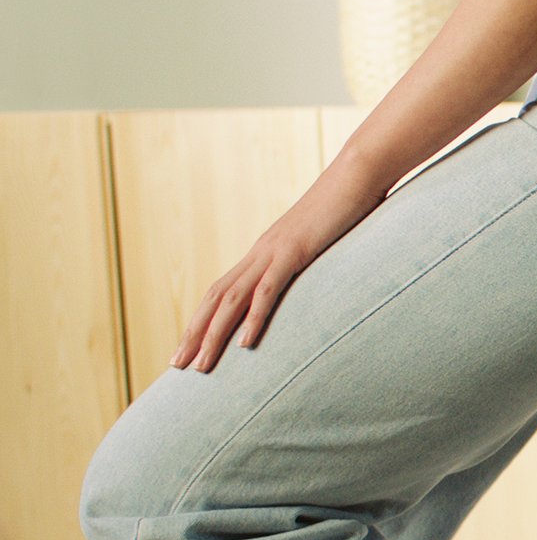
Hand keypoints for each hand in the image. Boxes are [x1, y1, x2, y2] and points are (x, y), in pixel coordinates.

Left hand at [169, 164, 385, 372]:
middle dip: (193, 333)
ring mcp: (275, 251)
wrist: (358, 172)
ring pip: (232, 299)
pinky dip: (254, 318)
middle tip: (176, 366)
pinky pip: (268, 290)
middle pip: (215, 298)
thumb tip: (317, 278)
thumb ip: (314, 260)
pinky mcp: (295, 251)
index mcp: (265, 252)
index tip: (189, 347)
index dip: (202, 319)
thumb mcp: (325, 241)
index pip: (223, 291)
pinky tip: (244, 345)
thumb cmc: (348, 206)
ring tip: (199, 366)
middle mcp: (260, 252)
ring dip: (213, 334)